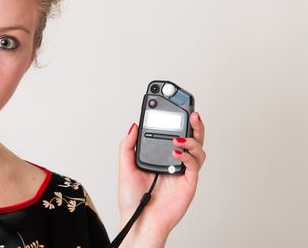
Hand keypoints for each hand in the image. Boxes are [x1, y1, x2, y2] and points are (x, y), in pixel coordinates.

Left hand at [117, 112, 205, 246]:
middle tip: (192, 112)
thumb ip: (128, 146)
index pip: (172, 133)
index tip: (174, 105)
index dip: (176, 119)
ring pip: (198, 149)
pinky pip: (195, 165)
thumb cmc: (133, 199)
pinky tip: (177, 153)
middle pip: (191, 138)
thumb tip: (133, 126)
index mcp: (160, 156)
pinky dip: (188, 156)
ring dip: (192, 139)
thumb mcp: (125, 166)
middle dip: (195, 124)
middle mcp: (174, 162)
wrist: (140, 220)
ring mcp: (183, 171)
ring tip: (179, 138)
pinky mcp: (188, 182)